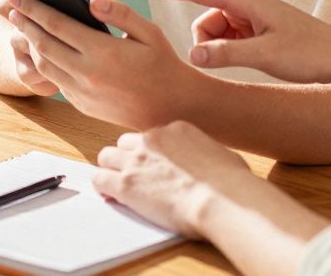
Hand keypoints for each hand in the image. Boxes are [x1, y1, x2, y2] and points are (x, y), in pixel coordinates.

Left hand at [5, 0, 200, 129]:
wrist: (172, 109)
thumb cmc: (163, 64)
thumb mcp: (149, 33)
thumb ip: (120, 13)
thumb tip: (92, 0)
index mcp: (102, 52)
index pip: (56, 25)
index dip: (33, 9)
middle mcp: (87, 74)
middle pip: (43, 44)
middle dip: (23, 23)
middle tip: (10, 7)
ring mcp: (82, 93)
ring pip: (44, 65)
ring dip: (30, 44)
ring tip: (23, 26)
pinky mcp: (81, 105)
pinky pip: (56, 81)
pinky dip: (45, 63)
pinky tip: (44, 50)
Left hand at [93, 121, 253, 237]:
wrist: (221, 200)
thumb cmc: (231, 184)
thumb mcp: (223, 156)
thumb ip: (206, 154)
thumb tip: (209, 163)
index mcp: (176, 129)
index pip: (151, 137)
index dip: (150, 155)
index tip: (154, 168)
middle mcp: (152, 139)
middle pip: (125, 143)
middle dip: (127, 159)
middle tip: (135, 177)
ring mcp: (136, 160)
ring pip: (106, 156)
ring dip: (111, 170)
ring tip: (120, 187)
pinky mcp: (125, 183)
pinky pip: (99, 179)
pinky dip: (102, 187)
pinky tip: (111, 197)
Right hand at [124, 0, 330, 84]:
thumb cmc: (309, 53)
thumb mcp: (264, 56)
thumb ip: (225, 55)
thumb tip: (192, 55)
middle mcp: (243, 1)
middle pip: (201, 18)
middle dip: (204, 41)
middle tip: (232, 59)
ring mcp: (249, 14)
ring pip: (212, 31)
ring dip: (219, 48)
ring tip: (249, 60)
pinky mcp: (254, 27)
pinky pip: (226, 38)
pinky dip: (229, 50)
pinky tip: (253, 59)